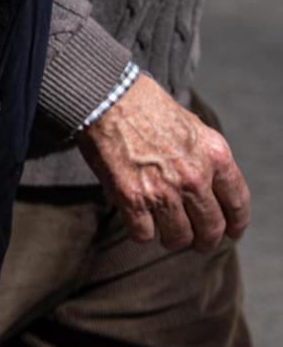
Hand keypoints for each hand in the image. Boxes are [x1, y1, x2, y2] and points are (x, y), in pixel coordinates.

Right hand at [77, 74, 250, 251]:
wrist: (110, 102)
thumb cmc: (148, 109)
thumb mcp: (193, 128)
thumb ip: (206, 158)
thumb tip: (210, 187)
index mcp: (215, 156)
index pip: (237, 203)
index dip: (236, 224)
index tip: (231, 232)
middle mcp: (194, 177)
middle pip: (210, 228)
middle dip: (205, 241)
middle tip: (198, 244)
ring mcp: (163, 191)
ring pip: (178, 237)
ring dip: (172, 240)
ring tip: (165, 234)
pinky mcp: (132, 200)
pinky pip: (143, 234)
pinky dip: (141, 232)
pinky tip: (138, 221)